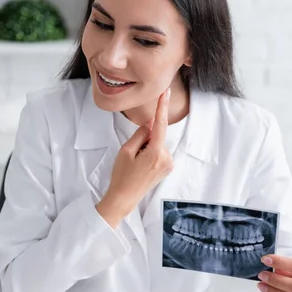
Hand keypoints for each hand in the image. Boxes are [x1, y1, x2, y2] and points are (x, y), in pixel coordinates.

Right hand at [96, 89, 173, 226]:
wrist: (124, 198)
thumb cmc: (122, 176)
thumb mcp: (126, 151)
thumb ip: (140, 134)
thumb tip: (150, 123)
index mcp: (156, 153)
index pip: (160, 125)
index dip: (162, 107)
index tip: (166, 93)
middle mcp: (166, 159)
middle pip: (156, 136)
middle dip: (145, 139)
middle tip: (133, 156)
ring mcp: (169, 164)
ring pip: (157, 145)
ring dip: (147, 148)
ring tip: (136, 164)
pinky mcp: (167, 168)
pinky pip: (159, 152)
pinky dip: (150, 154)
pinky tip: (142, 166)